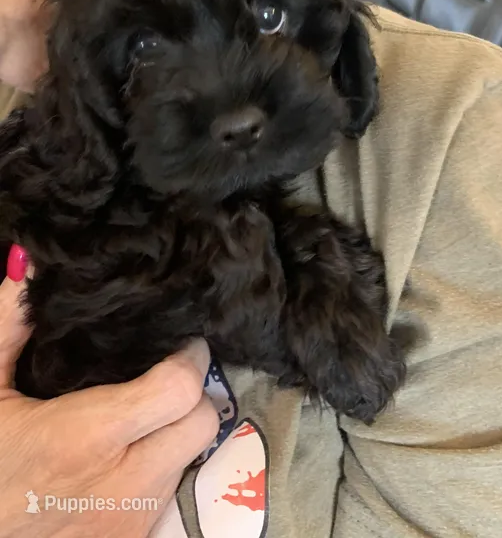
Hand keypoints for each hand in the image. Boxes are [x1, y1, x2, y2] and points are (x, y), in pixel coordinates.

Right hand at [0, 263, 217, 537]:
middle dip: (194, 393)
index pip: (181, 388)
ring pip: (194, 457)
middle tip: (166, 376)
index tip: (178, 342)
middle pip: (205, 421)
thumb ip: (9, 327)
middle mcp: (124, 482)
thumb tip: (30, 265)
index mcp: (86, 436)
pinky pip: (174, 491)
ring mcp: (133, 519)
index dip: (188, 357)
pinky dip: (163, 467)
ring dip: (178, 430)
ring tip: (143, 414)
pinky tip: (128, 456)